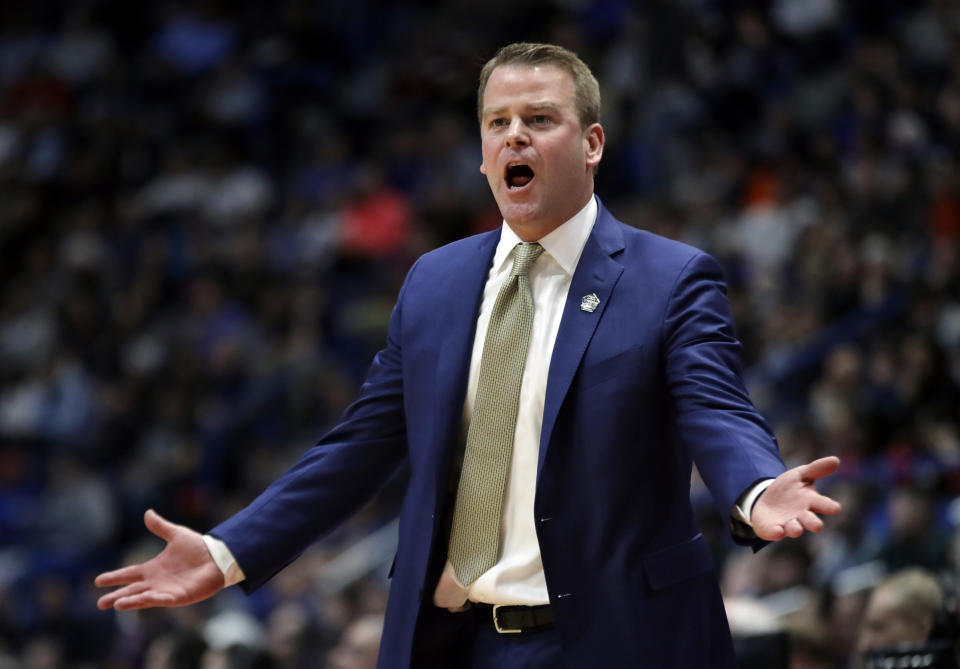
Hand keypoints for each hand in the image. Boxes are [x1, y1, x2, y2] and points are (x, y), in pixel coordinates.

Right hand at [95, 509, 224, 610]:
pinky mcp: (178, 597)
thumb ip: (160, 527)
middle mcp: (156, 582)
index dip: (114, 577)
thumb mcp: (176, 535)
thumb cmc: (198, 548)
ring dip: (131, 601)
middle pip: (132, 590)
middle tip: (100, 604)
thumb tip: (148, 512)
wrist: (218, 557)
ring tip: (116, 605)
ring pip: (144, 598)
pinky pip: (163, 599)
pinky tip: (143, 599)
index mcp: (153, 568)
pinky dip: (153, 599)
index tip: (97, 581)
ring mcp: (166, 590)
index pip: (129, 574)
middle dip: (116, 597)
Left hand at [751, 456, 841, 540]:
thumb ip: (816, 469)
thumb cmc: (789, 489)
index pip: (824, 505)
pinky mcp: (774, 529)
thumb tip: (836, 459)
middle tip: (816, 525)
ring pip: (795, 530)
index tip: (835, 508)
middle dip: (813, 523)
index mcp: (811, 502)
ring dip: (796, 529)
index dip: (829, 506)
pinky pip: (775, 533)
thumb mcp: (800, 475)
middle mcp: (802, 516)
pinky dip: (776, 532)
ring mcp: (788, 524)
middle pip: (812, 522)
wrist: (766, 500)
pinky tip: (777, 530)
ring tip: (796, 528)